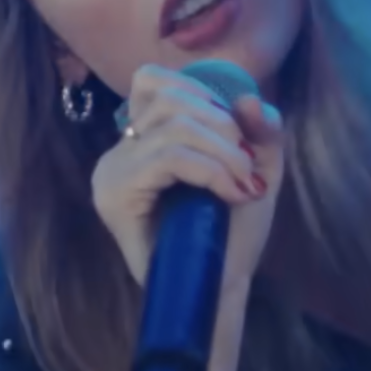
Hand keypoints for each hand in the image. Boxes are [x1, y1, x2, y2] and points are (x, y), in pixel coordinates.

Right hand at [91, 65, 285, 370]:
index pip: (153, 81)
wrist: (219, 290)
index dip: (201, 96)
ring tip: (242, 186)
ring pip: (175, 126)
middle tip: (247, 172)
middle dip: (224, 128)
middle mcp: (117, 152)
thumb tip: (248, 98)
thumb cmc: (233, 234)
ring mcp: (110, 172)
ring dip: (224, 153)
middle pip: (171, 99)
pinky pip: (168, 156)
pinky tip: (232, 193)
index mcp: (141, 140)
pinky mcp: (115, 195)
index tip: (232, 140)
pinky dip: (211, 169)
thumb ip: (259, 129)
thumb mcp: (257, 169)